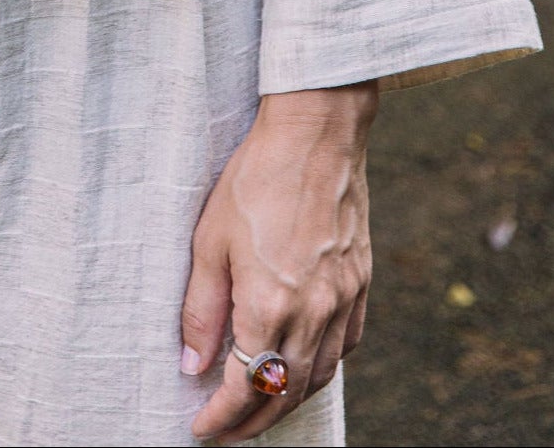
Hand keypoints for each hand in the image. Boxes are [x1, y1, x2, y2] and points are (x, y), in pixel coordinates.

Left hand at [180, 83, 377, 442]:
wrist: (316, 134)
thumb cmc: (255, 178)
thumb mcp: (210, 240)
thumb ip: (202, 308)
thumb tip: (193, 364)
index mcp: (271, 304)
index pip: (246, 385)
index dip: (222, 416)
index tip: (202, 429)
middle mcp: (314, 311)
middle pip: (284, 392)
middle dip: (253, 421)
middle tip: (226, 432)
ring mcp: (343, 299)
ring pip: (318, 376)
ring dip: (287, 401)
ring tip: (260, 408)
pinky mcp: (360, 282)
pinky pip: (346, 346)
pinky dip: (322, 369)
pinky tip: (303, 367)